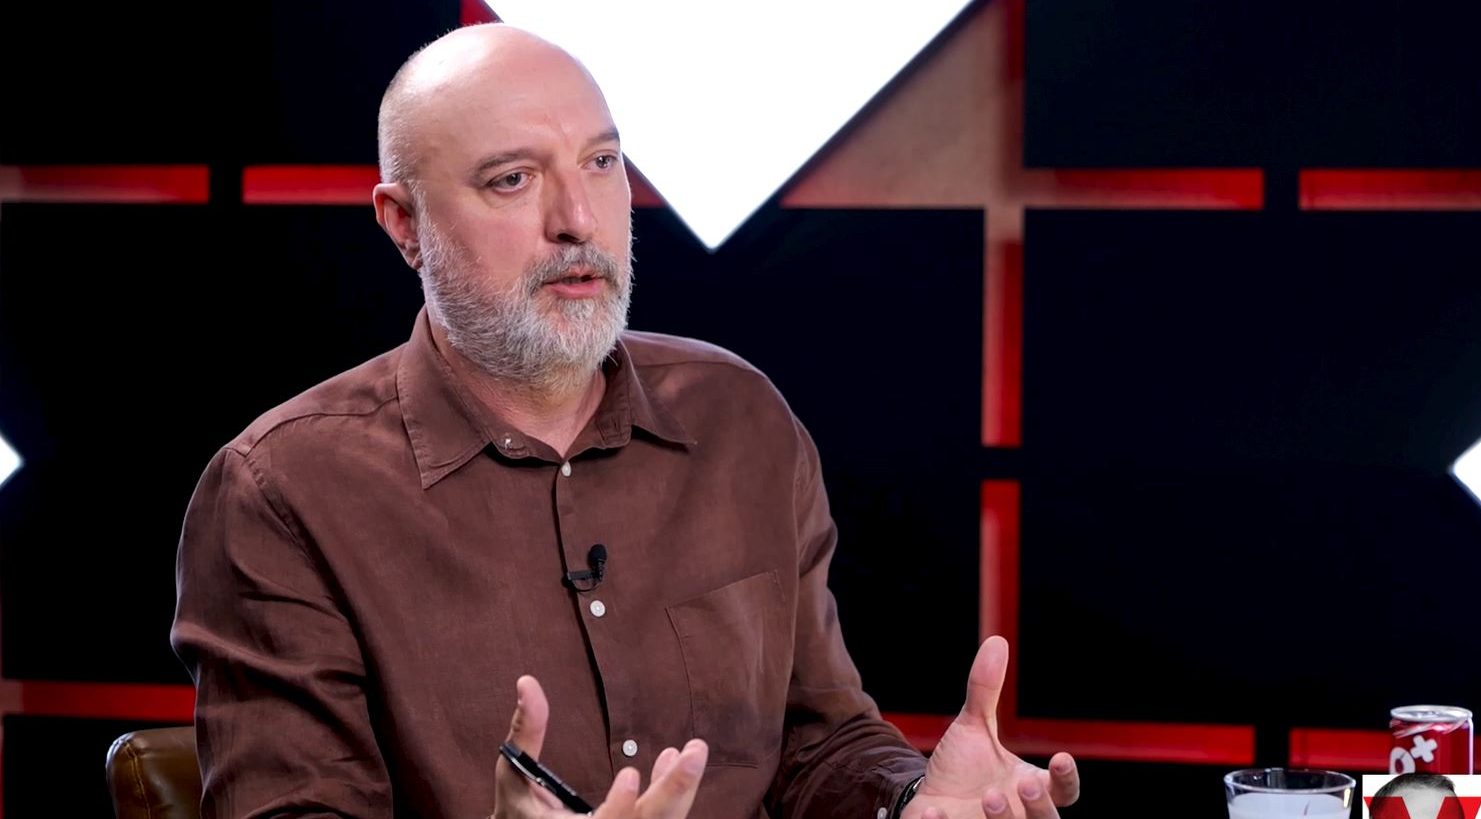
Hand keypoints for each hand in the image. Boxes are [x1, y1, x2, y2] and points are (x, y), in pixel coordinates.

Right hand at [492, 675, 708, 818]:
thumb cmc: (520, 809)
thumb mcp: (515, 773)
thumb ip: (526, 732)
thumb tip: (527, 683)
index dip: (618, 807)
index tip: (629, 773)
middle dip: (675, 792)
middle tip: (695, 753)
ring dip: (679, 787)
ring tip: (692, 750)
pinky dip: (672, 792)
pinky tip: (672, 760)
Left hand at [903, 637, 1080, 818]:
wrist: (928, 800)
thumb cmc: (962, 767)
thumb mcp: (973, 727)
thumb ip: (985, 690)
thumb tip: (997, 641)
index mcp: (1031, 789)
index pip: (1064, 793)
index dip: (1067, 780)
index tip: (1062, 758)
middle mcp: (1018, 816)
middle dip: (1039, 807)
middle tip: (1024, 784)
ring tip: (989, 796)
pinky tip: (935, 813)